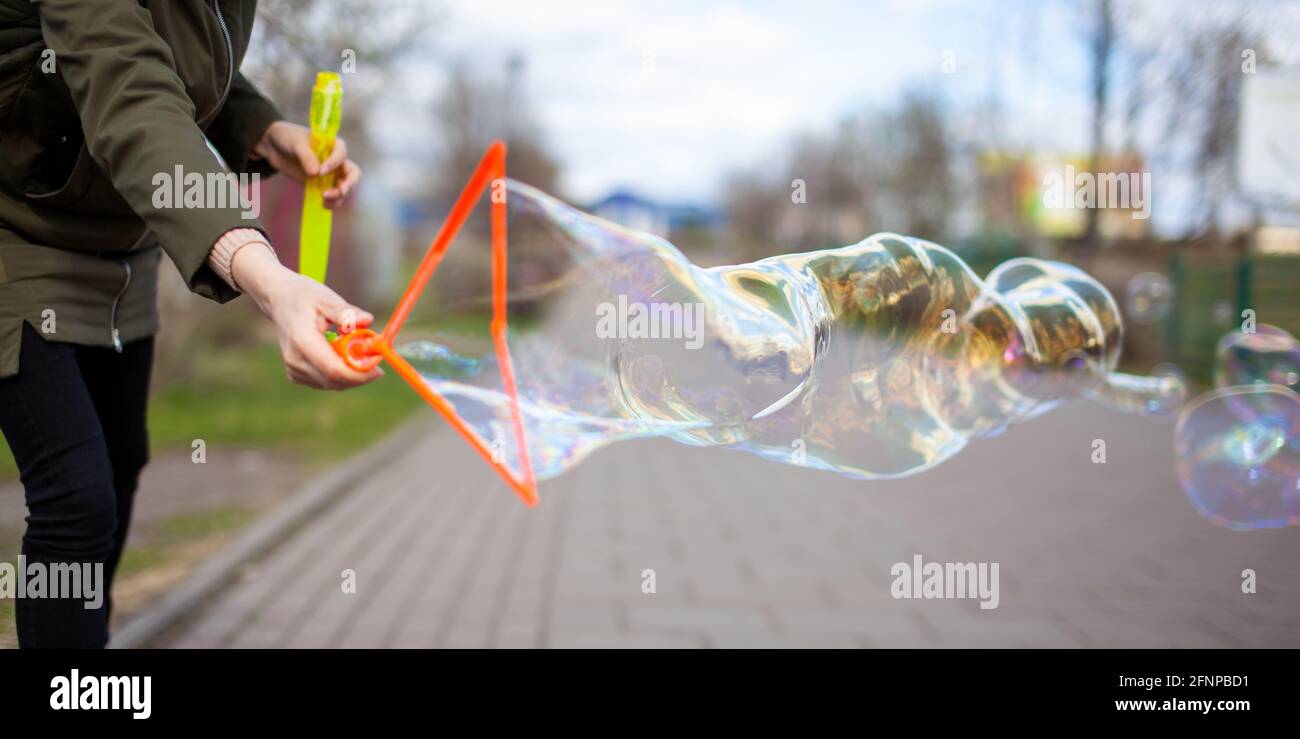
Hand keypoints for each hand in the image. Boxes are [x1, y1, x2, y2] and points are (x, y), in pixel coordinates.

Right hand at [231, 244, 382, 389]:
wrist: (278, 299)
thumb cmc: (303, 296)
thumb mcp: (326, 298)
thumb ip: (347, 312)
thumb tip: (367, 320)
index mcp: (302, 342)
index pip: (334, 370)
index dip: (360, 373)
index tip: (379, 368)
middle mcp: (295, 360)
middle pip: (335, 381)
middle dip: (360, 374)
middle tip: (376, 358)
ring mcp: (294, 369)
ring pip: (332, 384)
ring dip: (352, 374)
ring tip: (359, 351)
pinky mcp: (296, 374)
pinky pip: (325, 382)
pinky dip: (340, 374)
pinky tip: (344, 355)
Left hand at [251, 120, 360, 207]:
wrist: (275, 147)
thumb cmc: (288, 138)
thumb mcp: (296, 144)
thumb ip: (306, 157)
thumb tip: (316, 173)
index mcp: (333, 145)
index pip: (342, 155)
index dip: (334, 164)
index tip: (321, 172)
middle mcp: (336, 161)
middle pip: (352, 175)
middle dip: (348, 185)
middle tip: (339, 192)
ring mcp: (330, 175)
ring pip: (344, 188)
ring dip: (339, 196)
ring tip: (325, 200)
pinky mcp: (321, 185)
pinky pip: (333, 196)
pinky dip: (331, 203)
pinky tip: (322, 205)